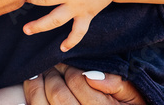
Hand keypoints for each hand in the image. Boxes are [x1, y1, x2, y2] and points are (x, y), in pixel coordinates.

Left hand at [23, 65, 147, 104]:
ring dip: (38, 84)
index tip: (69, 63)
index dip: (71, 69)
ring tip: (43, 73)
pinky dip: (32, 94)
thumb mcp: (132, 94)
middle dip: (54, 75)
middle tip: (55, 65)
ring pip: (42, 104)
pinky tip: (34, 82)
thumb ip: (116, 84)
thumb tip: (92, 76)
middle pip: (58, 94)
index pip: (78, 82)